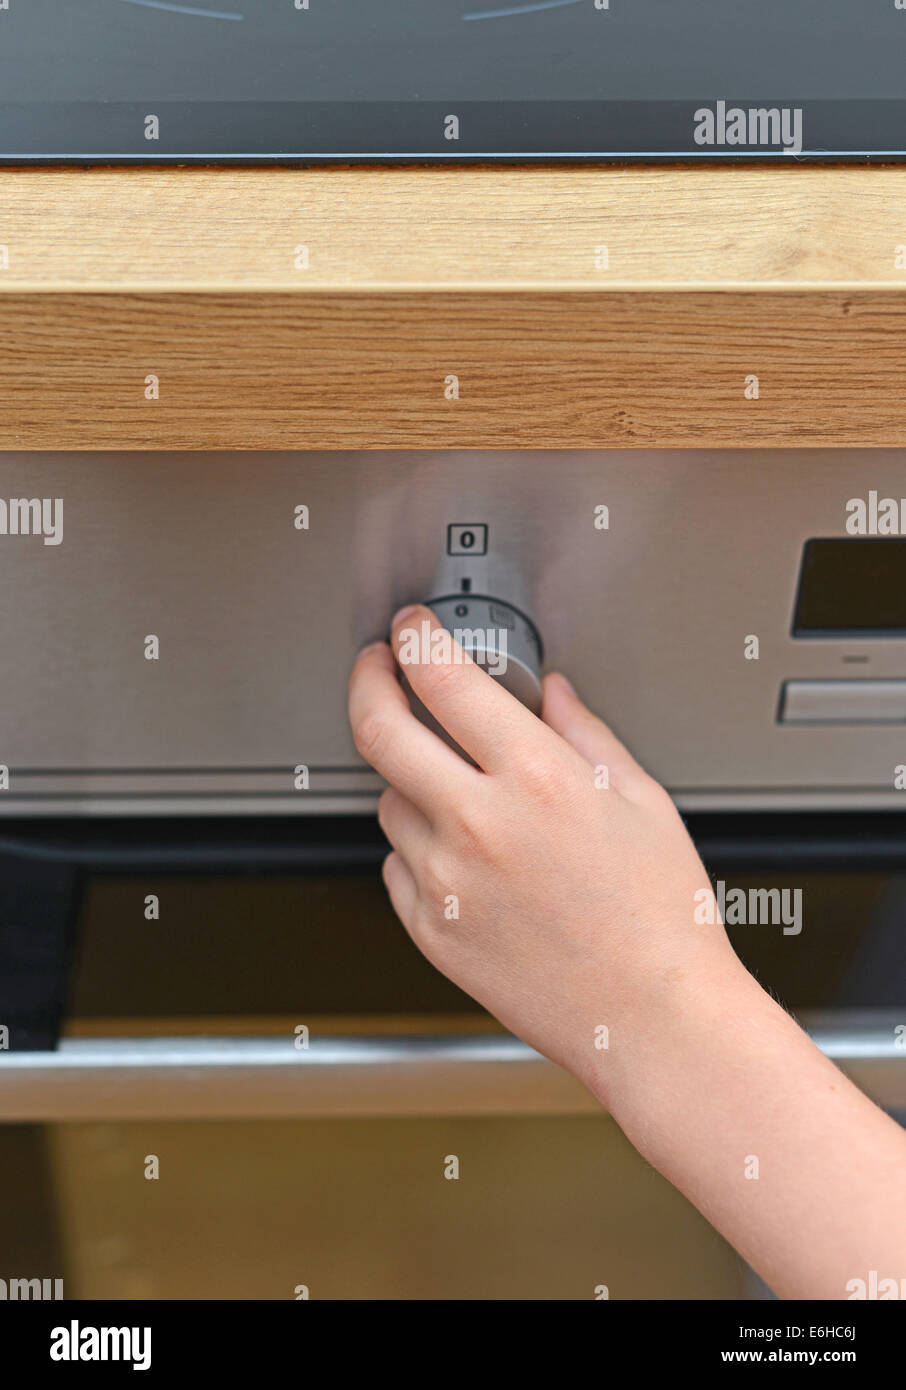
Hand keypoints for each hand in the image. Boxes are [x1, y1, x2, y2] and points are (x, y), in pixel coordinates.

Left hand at [347, 604, 743, 1111]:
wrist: (655, 1019)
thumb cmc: (661, 917)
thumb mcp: (640, 800)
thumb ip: (584, 732)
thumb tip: (550, 691)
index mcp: (537, 778)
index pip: (443, 680)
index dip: (415, 640)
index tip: (411, 630)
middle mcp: (479, 825)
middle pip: (379, 730)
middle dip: (368, 681)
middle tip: (376, 668)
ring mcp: (446, 881)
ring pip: (389, 801)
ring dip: (410, 780)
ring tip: (461, 792)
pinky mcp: (432, 931)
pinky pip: (397, 866)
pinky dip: (419, 848)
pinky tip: (468, 857)